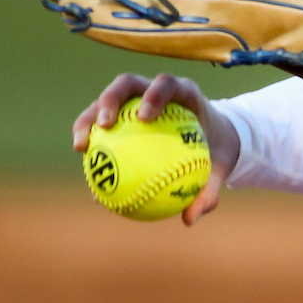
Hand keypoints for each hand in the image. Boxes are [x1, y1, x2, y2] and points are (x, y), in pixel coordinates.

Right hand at [72, 73, 239, 224]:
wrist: (215, 138)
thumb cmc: (217, 150)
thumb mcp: (221, 169)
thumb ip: (210, 191)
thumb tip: (188, 219)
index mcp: (185, 93)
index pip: (167, 84)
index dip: (154, 95)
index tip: (144, 118)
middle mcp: (156, 89)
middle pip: (127, 83)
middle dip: (111, 99)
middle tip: (104, 125)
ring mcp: (136, 96)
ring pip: (107, 101)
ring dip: (89, 118)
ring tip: (81, 147)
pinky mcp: (124, 109)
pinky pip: (103, 122)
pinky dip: (92, 138)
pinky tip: (85, 164)